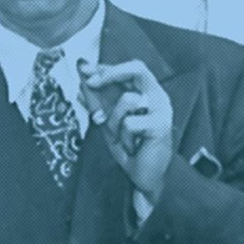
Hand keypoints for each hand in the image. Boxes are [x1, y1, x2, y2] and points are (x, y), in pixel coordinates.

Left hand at [77, 59, 175, 203]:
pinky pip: (129, 123)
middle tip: (90, 82)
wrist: (144, 176)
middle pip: (137, 69)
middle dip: (110, 73)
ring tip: (121, 137)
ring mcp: (162, 110)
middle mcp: (157, 96)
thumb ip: (99, 104)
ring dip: (114, 121)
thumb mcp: (109, 122)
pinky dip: (123, 137)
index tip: (84, 70)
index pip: (127, 70)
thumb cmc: (130, 147)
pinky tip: (133, 147)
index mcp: (146, 92)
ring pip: (127, 99)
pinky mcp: (161, 125)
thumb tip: (81, 85)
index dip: (105, 68)